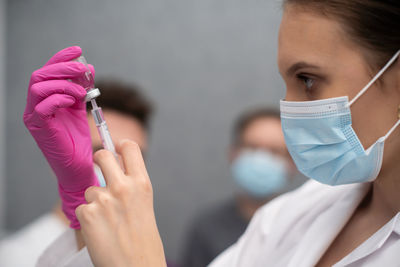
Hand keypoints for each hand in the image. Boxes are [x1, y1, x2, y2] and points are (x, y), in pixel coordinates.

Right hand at [23, 46, 98, 227]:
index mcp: (45, 99)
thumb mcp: (80, 109)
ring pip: (39, 87)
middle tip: (82, 69)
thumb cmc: (77, 140)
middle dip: (63, 68)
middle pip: (40, 75)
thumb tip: (88, 68)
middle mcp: (36, 106)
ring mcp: (34, 116)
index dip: (61, 58)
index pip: (48, 72)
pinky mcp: (39, 128)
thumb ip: (81, 90)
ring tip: (82, 91)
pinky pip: (43, 105)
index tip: (78, 50)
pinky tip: (74, 101)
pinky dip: (60, 98)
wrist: (77, 167)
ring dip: (63, 83)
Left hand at [76, 140, 166, 266]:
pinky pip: (82, 208)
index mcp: (142, 184)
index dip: (119, 146)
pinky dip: (87, 218)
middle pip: (102, 155)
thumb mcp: (145, 205)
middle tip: (99, 167)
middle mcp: (123, 187)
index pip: (129, 148)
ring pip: (90, 188)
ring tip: (107, 220)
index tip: (115, 147)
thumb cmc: (144, 241)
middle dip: (99, 159)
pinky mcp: (88, 214)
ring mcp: (104, 199)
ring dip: (94, 200)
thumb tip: (115, 170)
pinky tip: (99, 230)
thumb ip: (131, 186)